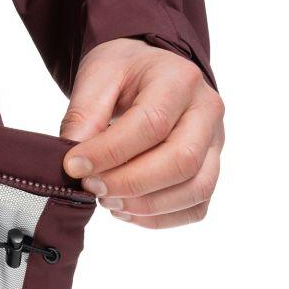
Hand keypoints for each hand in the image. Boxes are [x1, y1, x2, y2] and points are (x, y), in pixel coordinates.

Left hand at [60, 38, 224, 228]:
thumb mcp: (98, 75)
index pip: (152, 123)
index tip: (73, 166)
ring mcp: (214, 143)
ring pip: (196, 189)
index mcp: (180, 80)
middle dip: (129, 183)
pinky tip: (125, 210)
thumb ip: (83, 114)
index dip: (110, 152)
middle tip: (90, 186)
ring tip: (106, 200)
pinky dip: (159, 218)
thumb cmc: (125, 72)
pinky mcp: (210, 169)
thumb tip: (73, 163)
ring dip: (145, 206)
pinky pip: (196, 206)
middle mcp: (207, 111)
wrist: (152, 70)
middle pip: (181, 160)